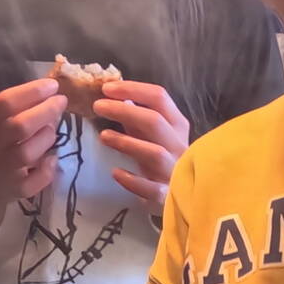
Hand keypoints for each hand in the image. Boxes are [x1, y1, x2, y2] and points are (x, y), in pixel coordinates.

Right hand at [0, 79, 66, 215]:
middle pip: (20, 126)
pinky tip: (51, 159)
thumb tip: (50, 91)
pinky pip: (35, 181)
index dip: (33, 92)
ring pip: (27, 153)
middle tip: (61, 102)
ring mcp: (0, 169)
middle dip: (46, 111)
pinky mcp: (13, 189)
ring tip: (51, 130)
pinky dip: (48, 169)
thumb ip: (17, 104)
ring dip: (46, 137)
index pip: (5, 102)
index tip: (52, 86)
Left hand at [92, 80, 189, 208]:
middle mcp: (179, 144)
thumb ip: (138, 118)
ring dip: (127, 142)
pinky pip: (151, 188)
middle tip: (97, 107)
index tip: (106, 88)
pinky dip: (133, 180)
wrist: (185, 194)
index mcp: (177, 124)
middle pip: (154, 121)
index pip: (159, 97)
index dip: (132, 89)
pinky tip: (116, 173)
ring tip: (103, 136)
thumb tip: (117, 97)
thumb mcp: (154, 135)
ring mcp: (175, 170)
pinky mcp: (168, 194)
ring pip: (154, 152)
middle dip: (124, 111)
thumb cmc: (163, 158)